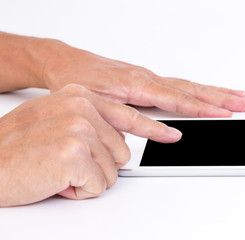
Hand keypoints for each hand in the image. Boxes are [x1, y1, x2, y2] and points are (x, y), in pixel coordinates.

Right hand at [0, 84, 181, 206]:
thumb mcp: (54, 118)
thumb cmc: (16, 147)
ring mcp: (79, 129)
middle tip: (65, 163)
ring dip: (87, 180)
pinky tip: (55, 180)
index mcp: (79, 96)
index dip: (154, 129)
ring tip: (57, 170)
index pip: (127, 115)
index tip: (173, 136)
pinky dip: (79, 191)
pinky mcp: (74, 154)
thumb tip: (118, 134)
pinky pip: (98, 186)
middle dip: (98, 166)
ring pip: (112, 171)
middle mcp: (81, 107)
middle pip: (122, 152)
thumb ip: (90, 119)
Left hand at [42, 40, 244, 116]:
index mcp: (139, 84)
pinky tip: (208, 92)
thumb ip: (119, 118)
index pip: (178, 99)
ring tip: (238, 96)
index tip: (224, 114)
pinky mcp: (148, 79)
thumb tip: (135, 138)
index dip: (203, 108)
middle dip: (222, 97)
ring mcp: (151, 77)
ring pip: (190, 85)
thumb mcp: (94, 102)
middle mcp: (149, 78)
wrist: (65, 61)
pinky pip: (180, 84)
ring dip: (216, 92)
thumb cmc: (77, 78)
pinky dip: (199, 89)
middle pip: (193, 89)